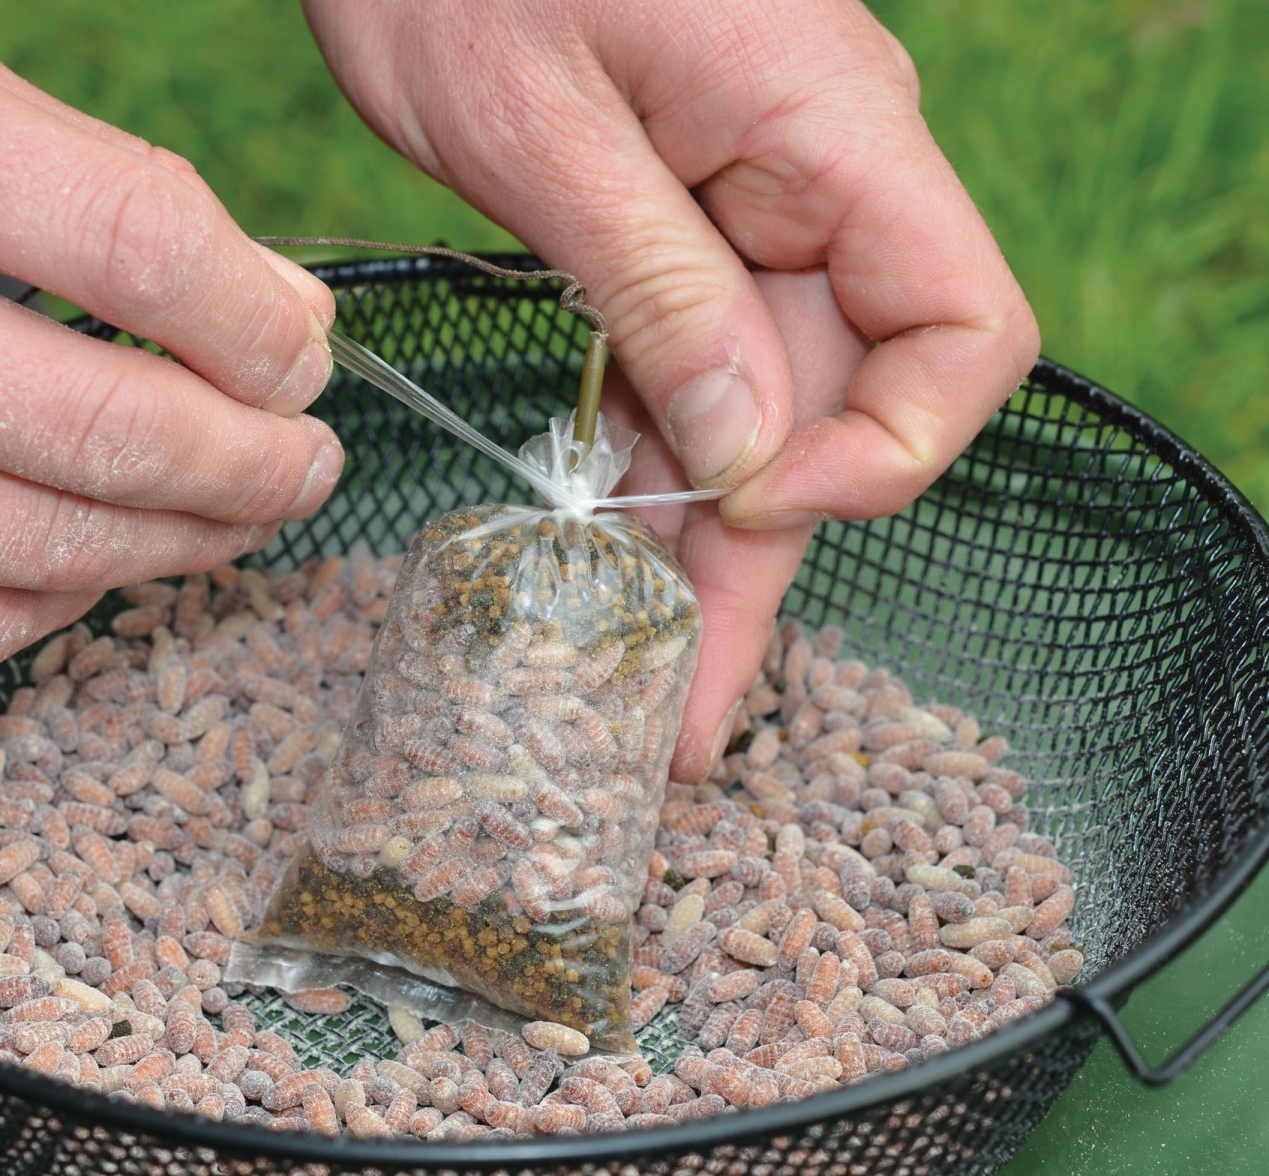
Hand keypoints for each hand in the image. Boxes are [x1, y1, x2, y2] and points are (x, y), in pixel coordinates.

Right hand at [0, 20, 337, 676]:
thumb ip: (85, 186)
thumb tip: (277, 319)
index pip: (132, 239)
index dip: (255, 317)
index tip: (297, 352)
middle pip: (106, 425)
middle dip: (253, 460)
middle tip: (301, 461)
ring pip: (52, 552)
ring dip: (183, 540)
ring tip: (230, 513)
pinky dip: (63, 601)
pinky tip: (93, 559)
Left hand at [306, 0, 1038, 778]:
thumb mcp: (544, 130)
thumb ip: (660, 288)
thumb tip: (750, 451)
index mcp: (829, 130)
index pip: (958, 329)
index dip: (880, 449)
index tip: (747, 501)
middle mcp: (817, 176)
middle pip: (846, 402)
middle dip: (766, 562)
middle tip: (688, 717)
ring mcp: (750, 202)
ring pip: (762, 405)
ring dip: (706, 545)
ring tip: (649, 688)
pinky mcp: (676, 223)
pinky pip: (692, 364)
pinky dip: (658, 463)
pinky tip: (620, 566)